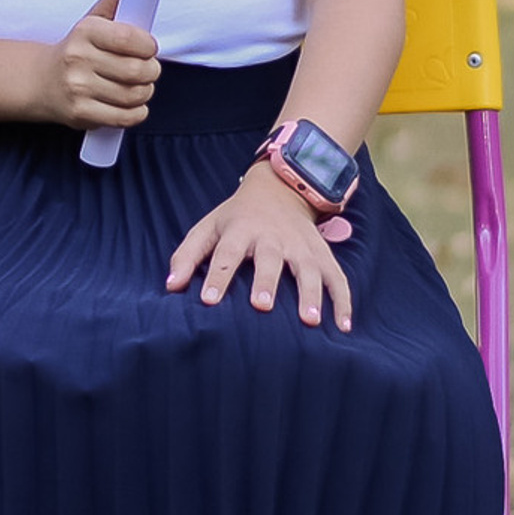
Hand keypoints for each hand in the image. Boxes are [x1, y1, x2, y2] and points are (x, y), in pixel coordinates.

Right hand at [39, 0, 159, 131]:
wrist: (41, 81)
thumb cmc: (74, 53)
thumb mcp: (90, 23)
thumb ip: (111, 5)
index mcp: (84, 32)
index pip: (129, 38)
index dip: (148, 46)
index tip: (149, 48)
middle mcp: (79, 59)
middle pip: (136, 70)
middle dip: (151, 71)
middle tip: (148, 70)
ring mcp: (78, 88)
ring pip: (133, 95)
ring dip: (145, 92)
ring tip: (139, 87)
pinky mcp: (80, 113)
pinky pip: (123, 117)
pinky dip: (136, 113)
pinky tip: (133, 105)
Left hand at [168, 166, 352, 329]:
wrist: (280, 188)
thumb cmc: (236, 218)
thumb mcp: (208, 228)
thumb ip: (187, 255)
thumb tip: (170, 287)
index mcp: (240, 230)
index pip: (226, 254)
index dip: (217, 277)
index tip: (208, 301)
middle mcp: (272, 238)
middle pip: (269, 259)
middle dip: (267, 281)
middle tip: (262, 306)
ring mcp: (301, 245)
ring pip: (308, 269)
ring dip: (311, 294)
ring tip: (310, 321)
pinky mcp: (322, 254)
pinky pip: (337, 277)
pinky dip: (343, 301)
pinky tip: (343, 326)